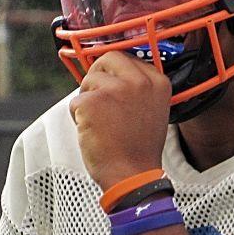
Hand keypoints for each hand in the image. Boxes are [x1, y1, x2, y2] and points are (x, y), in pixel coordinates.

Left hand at [68, 50, 169, 188]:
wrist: (132, 176)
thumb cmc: (139, 150)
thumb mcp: (153, 111)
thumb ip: (139, 89)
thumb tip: (115, 75)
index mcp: (157, 82)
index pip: (129, 58)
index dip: (115, 73)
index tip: (113, 90)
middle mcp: (139, 81)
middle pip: (108, 59)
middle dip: (98, 77)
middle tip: (99, 100)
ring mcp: (116, 90)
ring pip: (89, 80)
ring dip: (87, 100)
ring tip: (101, 123)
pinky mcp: (93, 102)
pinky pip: (76, 101)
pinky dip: (78, 117)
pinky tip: (94, 132)